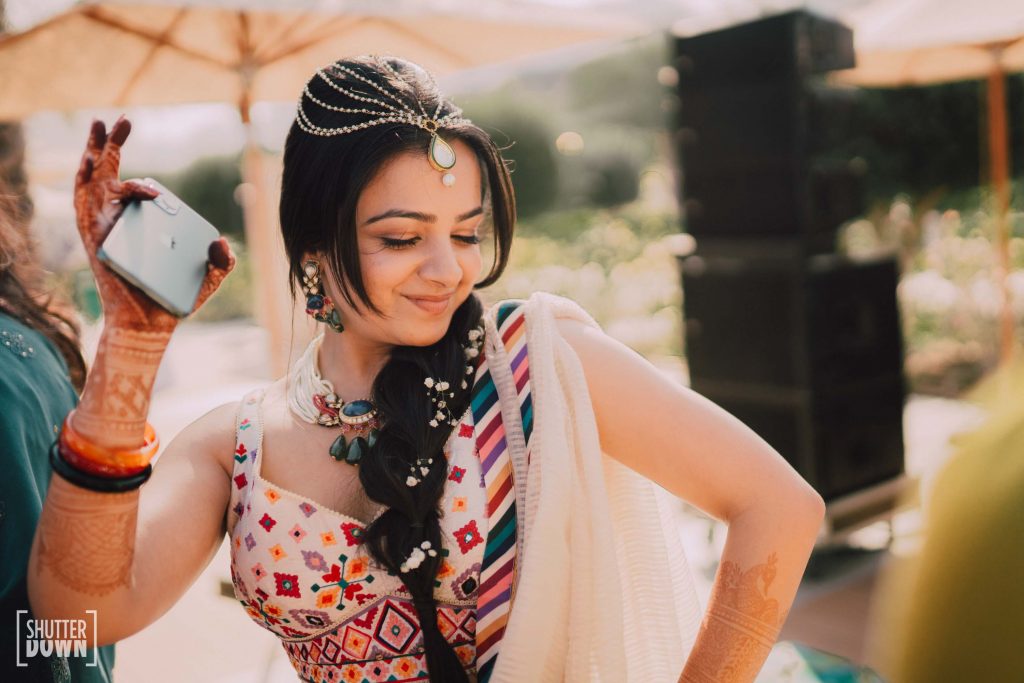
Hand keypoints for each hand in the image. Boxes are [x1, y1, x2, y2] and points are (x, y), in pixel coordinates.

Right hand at [74, 116, 234, 331]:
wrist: (152, 326)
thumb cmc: (175, 301)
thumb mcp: (209, 278)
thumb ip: (222, 261)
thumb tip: (222, 242)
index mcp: (145, 227)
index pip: (139, 193)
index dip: (144, 186)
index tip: (157, 192)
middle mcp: (122, 223)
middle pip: (110, 176)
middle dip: (111, 145)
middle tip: (119, 120)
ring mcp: (105, 229)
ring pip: (91, 183)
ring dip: (92, 152)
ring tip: (98, 126)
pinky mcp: (95, 239)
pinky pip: (84, 207)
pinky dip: (86, 184)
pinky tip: (89, 163)